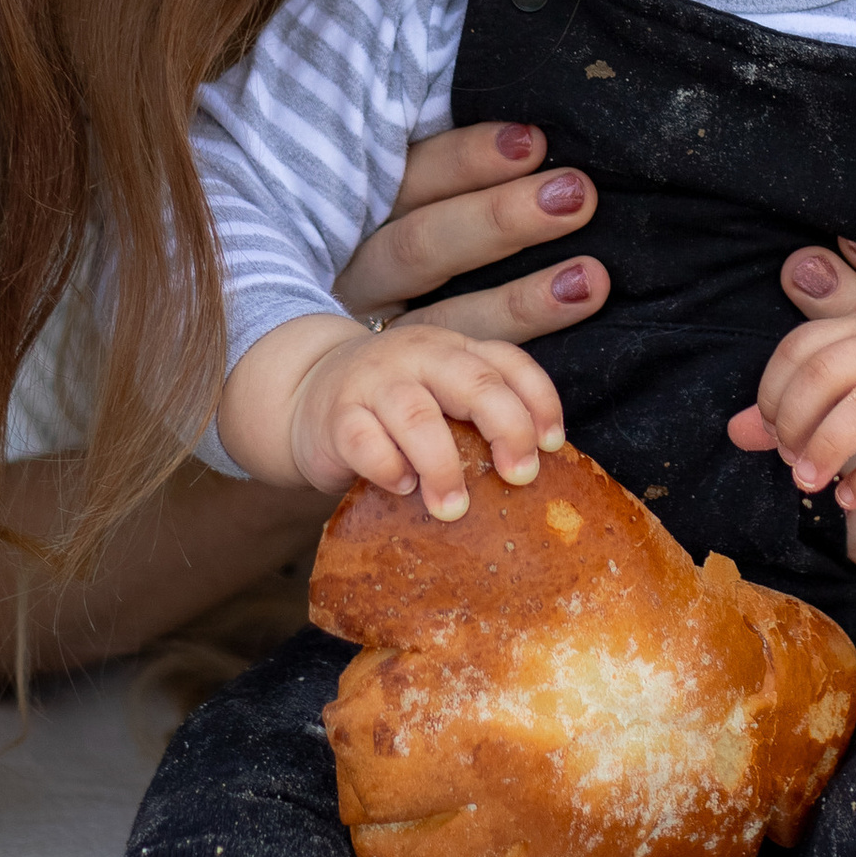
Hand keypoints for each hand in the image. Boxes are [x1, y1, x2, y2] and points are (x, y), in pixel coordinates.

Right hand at [279, 319, 561, 519]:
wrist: (304, 392)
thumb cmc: (393, 411)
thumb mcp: (440, 398)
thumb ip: (477, 420)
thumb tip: (536, 478)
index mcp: (454, 350)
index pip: (508, 362)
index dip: (539, 401)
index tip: (552, 446)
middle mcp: (418, 356)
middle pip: (474, 382)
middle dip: (507, 430)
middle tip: (519, 477)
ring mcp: (374, 382)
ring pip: (418, 417)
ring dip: (444, 467)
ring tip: (454, 507)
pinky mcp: (336, 416)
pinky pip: (367, 443)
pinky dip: (390, 470)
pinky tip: (402, 488)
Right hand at [333, 121, 611, 348]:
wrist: (327, 361)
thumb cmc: (404, 233)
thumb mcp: (406, 193)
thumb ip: (448, 166)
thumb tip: (533, 134)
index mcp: (358, 208)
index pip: (411, 175)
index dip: (466, 158)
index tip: (533, 142)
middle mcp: (359, 271)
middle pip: (420, 245)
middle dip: (498, 220)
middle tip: (576, 195)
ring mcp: (375, 331)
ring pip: (441, 318)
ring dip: (518, 301)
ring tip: (590, 280)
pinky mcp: (398, 378)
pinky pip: (455, 372)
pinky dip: (508, 359)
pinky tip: (554, 360)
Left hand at [729, 292, 855, 514]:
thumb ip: (798, 394)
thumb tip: (736, 430)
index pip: (802, 346)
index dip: (773, 390)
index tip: (770, 426)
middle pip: (825, 373)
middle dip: (792, 421)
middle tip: (787, 455)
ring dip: (824, 449)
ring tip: (807, 480)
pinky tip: (849, 497)